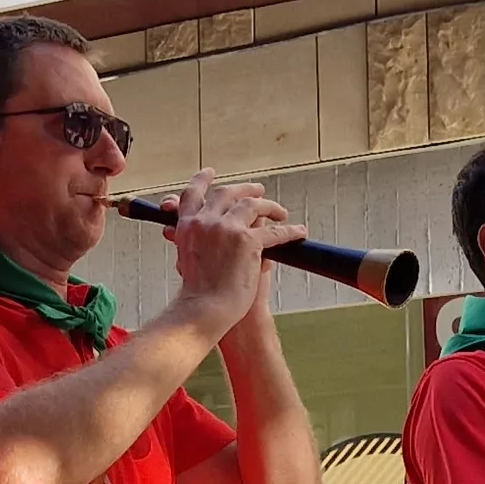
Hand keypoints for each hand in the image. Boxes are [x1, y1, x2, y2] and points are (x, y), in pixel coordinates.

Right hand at [161, 171, 303, 329]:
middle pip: (229, 194)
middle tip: (258, 189)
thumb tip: (191, 234)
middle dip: (246, 189)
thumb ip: (189, 241)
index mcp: (187, 225)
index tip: (210, 173)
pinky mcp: (249, 241)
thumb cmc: (197, 292)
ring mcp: (228, 228)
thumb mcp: (185, 259)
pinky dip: (290, 231)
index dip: (202, 180)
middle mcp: (206, 221)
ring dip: (270, 206)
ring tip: (280, 212)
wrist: (204, 309)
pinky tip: (299, 232)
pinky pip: (275, 232)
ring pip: (253, 205)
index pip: (192, 193)